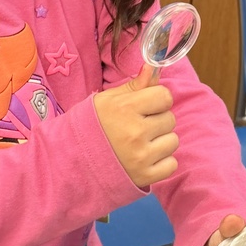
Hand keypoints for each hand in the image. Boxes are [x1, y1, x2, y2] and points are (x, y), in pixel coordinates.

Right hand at [93, 63, 177, 187]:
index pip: (165, 96)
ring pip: (173, 141)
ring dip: (161, 142)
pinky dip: (162, 162)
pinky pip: (172, 164)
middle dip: (157, 121)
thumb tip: (152, 68)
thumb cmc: (92, 126)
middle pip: (170, 119)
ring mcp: (141, 156)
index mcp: (125, 108)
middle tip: (138, 127)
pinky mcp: (144, 176)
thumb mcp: (108, 100)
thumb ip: (134, 86)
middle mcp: (135, 132)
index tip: (146, 107)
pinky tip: (144, 159)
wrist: (72, 160)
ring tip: (141, 144)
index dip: (157, 100)